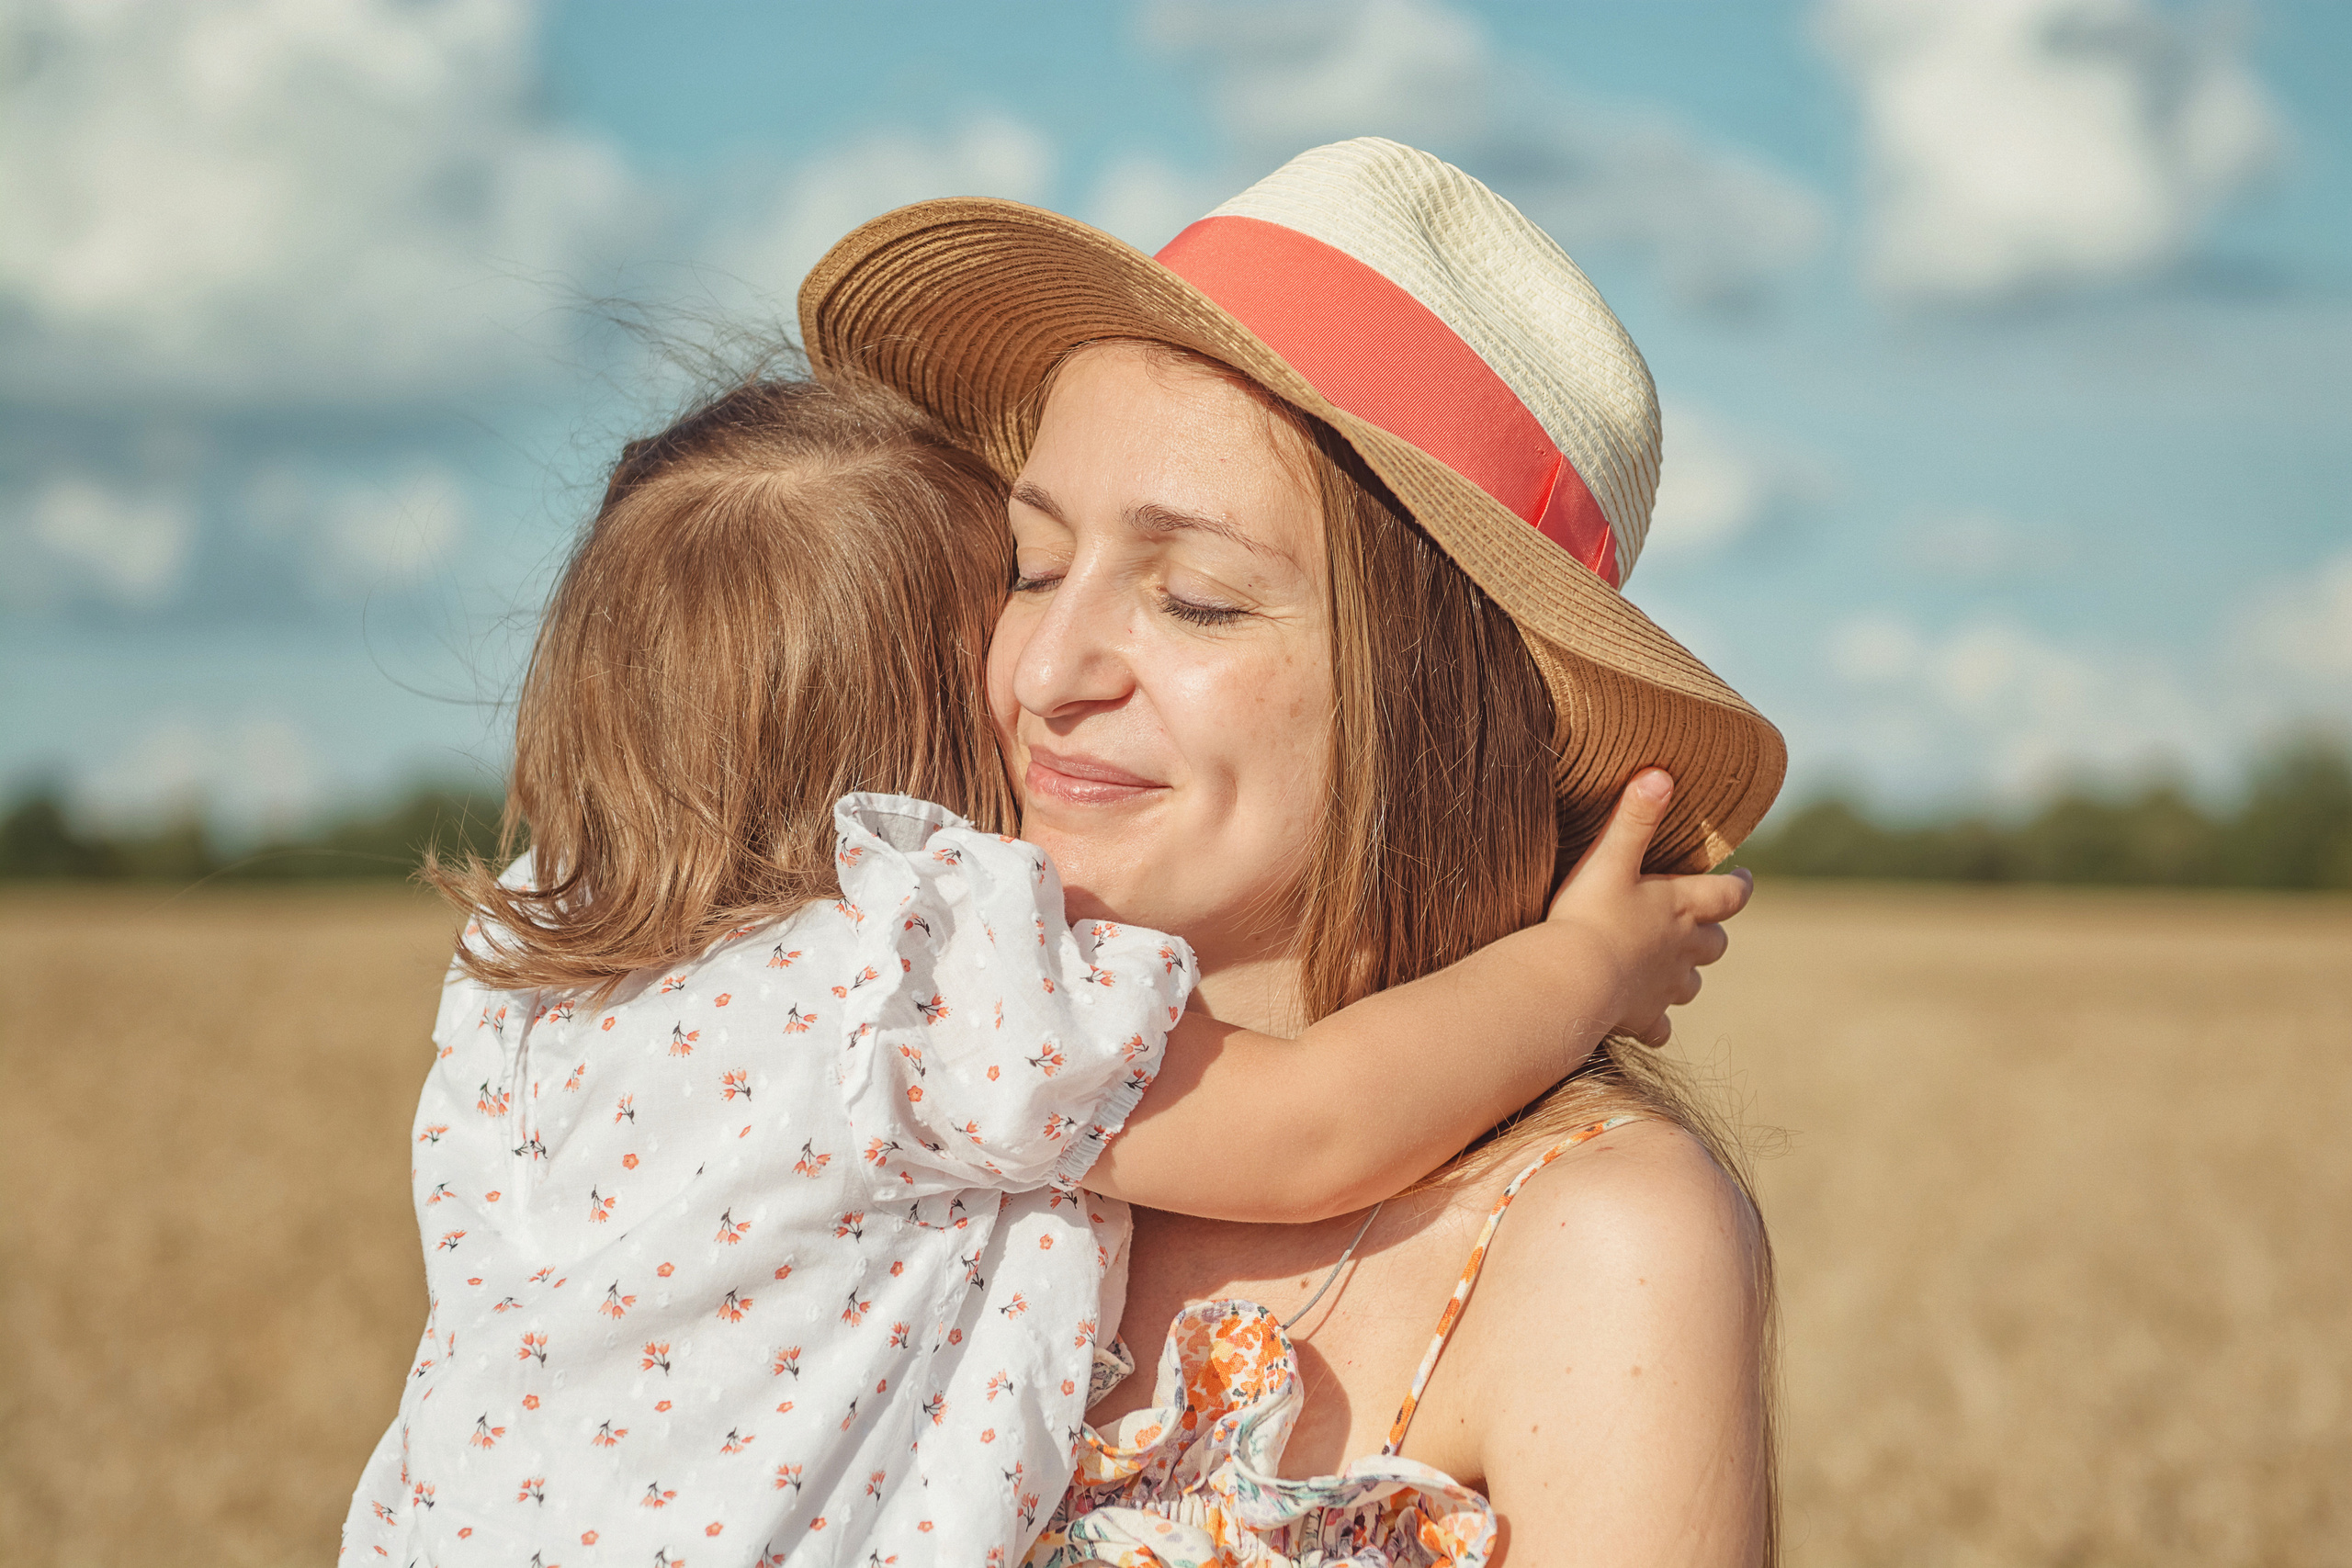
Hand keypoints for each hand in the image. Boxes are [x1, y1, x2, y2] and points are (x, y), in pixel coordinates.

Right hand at [1544, 769, 1751, 1047]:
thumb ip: (1634, 816)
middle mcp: (1684, 949)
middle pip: (1715, 943)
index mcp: (1682, 906)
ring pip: (1691, 984)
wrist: (1572, 979)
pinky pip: (1659, 1027)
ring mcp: (1665, 987)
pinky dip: (1655, 1022)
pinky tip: (1641, 1018)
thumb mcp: (1609, 858)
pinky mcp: (1643, 1018)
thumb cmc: (1590, 915)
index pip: (1731, 894)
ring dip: (1684, 974)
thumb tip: (1660, 773)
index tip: (1743, 877)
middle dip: (1710, 932)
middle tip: (1699, 922)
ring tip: (1667, 967)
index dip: (1741, 885)